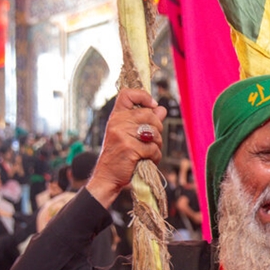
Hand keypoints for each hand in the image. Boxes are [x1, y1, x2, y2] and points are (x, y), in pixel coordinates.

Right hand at [86, 88, 166, 207]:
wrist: (107, 176)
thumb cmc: (119, 155)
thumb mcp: (128, 134)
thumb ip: (145, 121)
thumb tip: (161, 109)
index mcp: (116, 116)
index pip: (127, 94)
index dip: (143, 96)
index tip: (152, 105)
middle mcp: (118, 123)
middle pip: (149, 115)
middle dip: (157, 128)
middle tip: (152, 139)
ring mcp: (123, 135)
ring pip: (154, 132)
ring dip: (157, 144)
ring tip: (149, 151)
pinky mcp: (130, 149)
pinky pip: (153, 149)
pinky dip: (155, 156)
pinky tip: (147, 160)